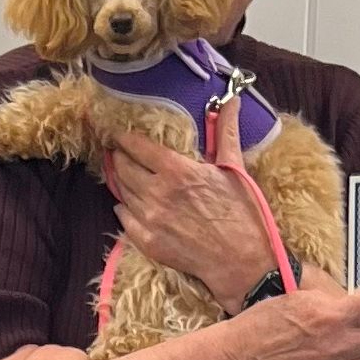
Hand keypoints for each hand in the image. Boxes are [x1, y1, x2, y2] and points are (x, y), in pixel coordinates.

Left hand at [104, 95, 271, 310]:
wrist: (240, 261)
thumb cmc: (241, 212)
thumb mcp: (234, 167)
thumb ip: (226, 131)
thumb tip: (231, 99)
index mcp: (177, 170)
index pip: (137, 147)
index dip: (123, 138)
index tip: (117, 135)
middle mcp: (157, 193)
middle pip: (123, 168)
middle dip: (118, 158)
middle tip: (117, 153)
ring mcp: (149, 219)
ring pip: (122, 192)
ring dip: (120, 181)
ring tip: (122, 175)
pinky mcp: (147, 242)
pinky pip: (123, 218)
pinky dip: (124, 208)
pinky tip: (129, 204)